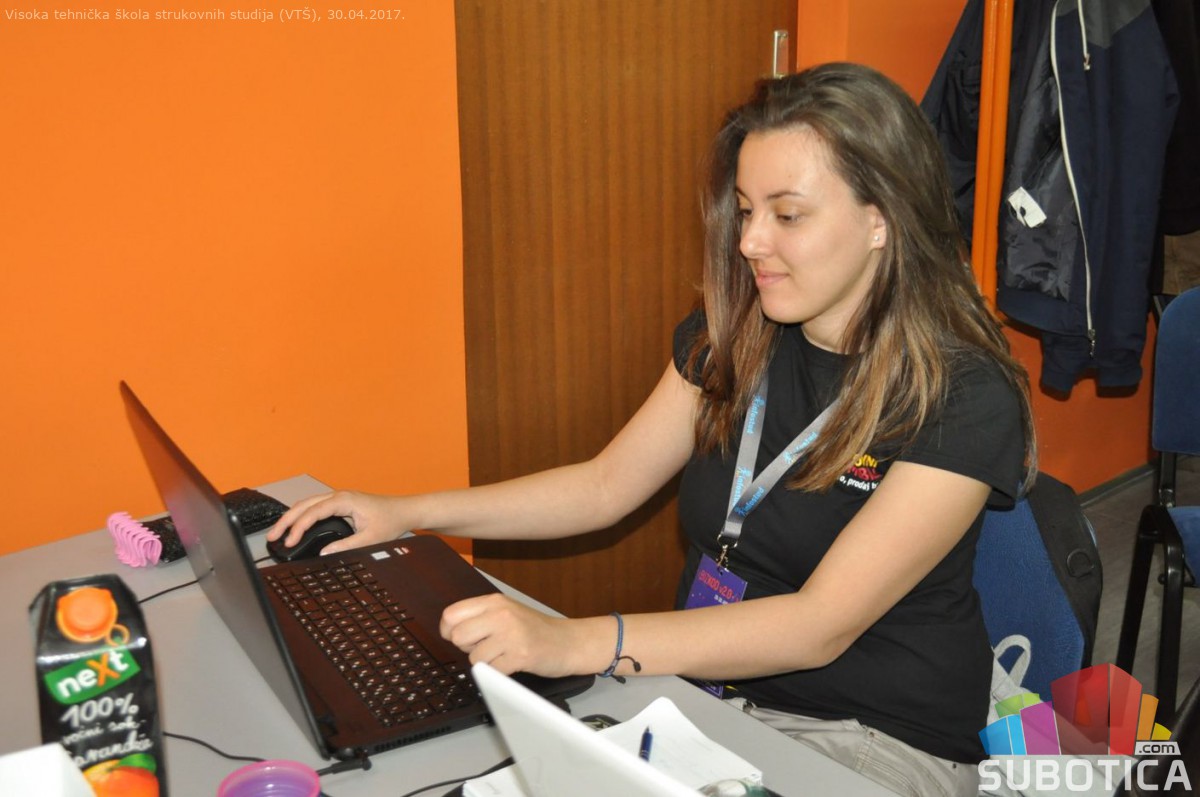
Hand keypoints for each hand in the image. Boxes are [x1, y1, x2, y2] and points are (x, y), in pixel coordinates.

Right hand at [266, 490, 404, 554]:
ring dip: (291, 517)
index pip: (313, 512)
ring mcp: (338, 498)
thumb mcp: (369, 538)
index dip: (298, 527)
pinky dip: (301, 516)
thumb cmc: (390, 520)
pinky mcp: (340, 504)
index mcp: (344, 500)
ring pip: (307, 504)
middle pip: (304, 505)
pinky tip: (294, 527)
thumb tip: (323, 553)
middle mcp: (338, 496)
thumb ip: (346, 546)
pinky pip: (314, 507)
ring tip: (278, 533)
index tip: (289, 542)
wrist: (404, 511)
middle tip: (272, 537)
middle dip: (286, 520)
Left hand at [440, 593, 594, 677]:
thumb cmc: (535, 630)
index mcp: (494, 601)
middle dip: (468, 648)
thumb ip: (479, 616)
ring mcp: (511, 634)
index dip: (449, 631)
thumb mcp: (507, 611)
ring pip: (474, 658)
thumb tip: (448, 630)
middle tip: (488, 647)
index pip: (451, 615)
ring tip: (504, 655)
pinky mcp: (520, 655)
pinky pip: (492, 672)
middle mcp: (501, 613)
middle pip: (457, 637)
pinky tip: (512, 664)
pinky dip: (499, 674)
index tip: (462, 638)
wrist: (569, 641)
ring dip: (486, 663)